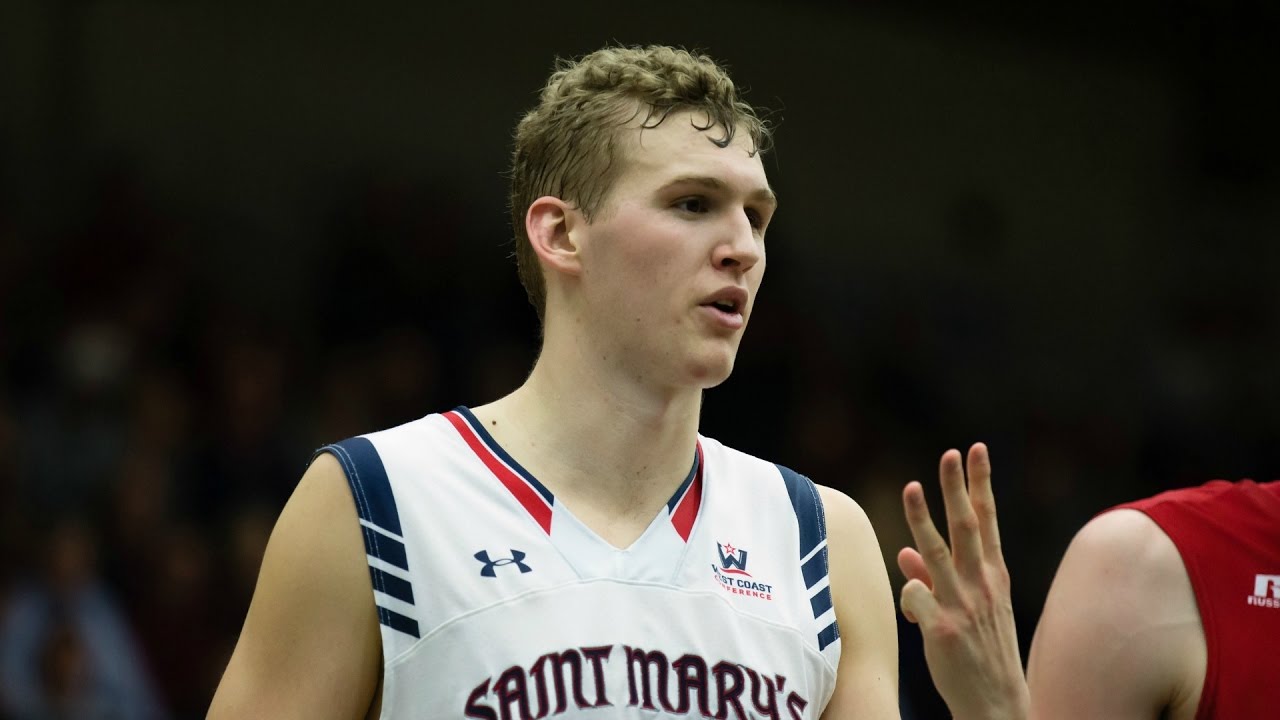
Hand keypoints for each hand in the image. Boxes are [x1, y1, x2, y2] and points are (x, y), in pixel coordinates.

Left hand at [898, 443, 1028, 719]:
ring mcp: (962, 605)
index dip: (980, 483)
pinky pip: (914, 596)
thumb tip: (906, 555)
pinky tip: (914, 613)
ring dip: (923, 518)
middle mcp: (981, 584)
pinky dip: (908, 596)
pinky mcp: (942, 628)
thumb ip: (937, 579)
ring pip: (936, 552)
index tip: (976, 449)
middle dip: (958, 487)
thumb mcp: (970, 609)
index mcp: (992, 575)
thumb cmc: (979, 652)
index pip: (987, 520)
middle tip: (951, 452)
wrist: (995, 703)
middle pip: (966, 526)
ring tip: (911, 487)